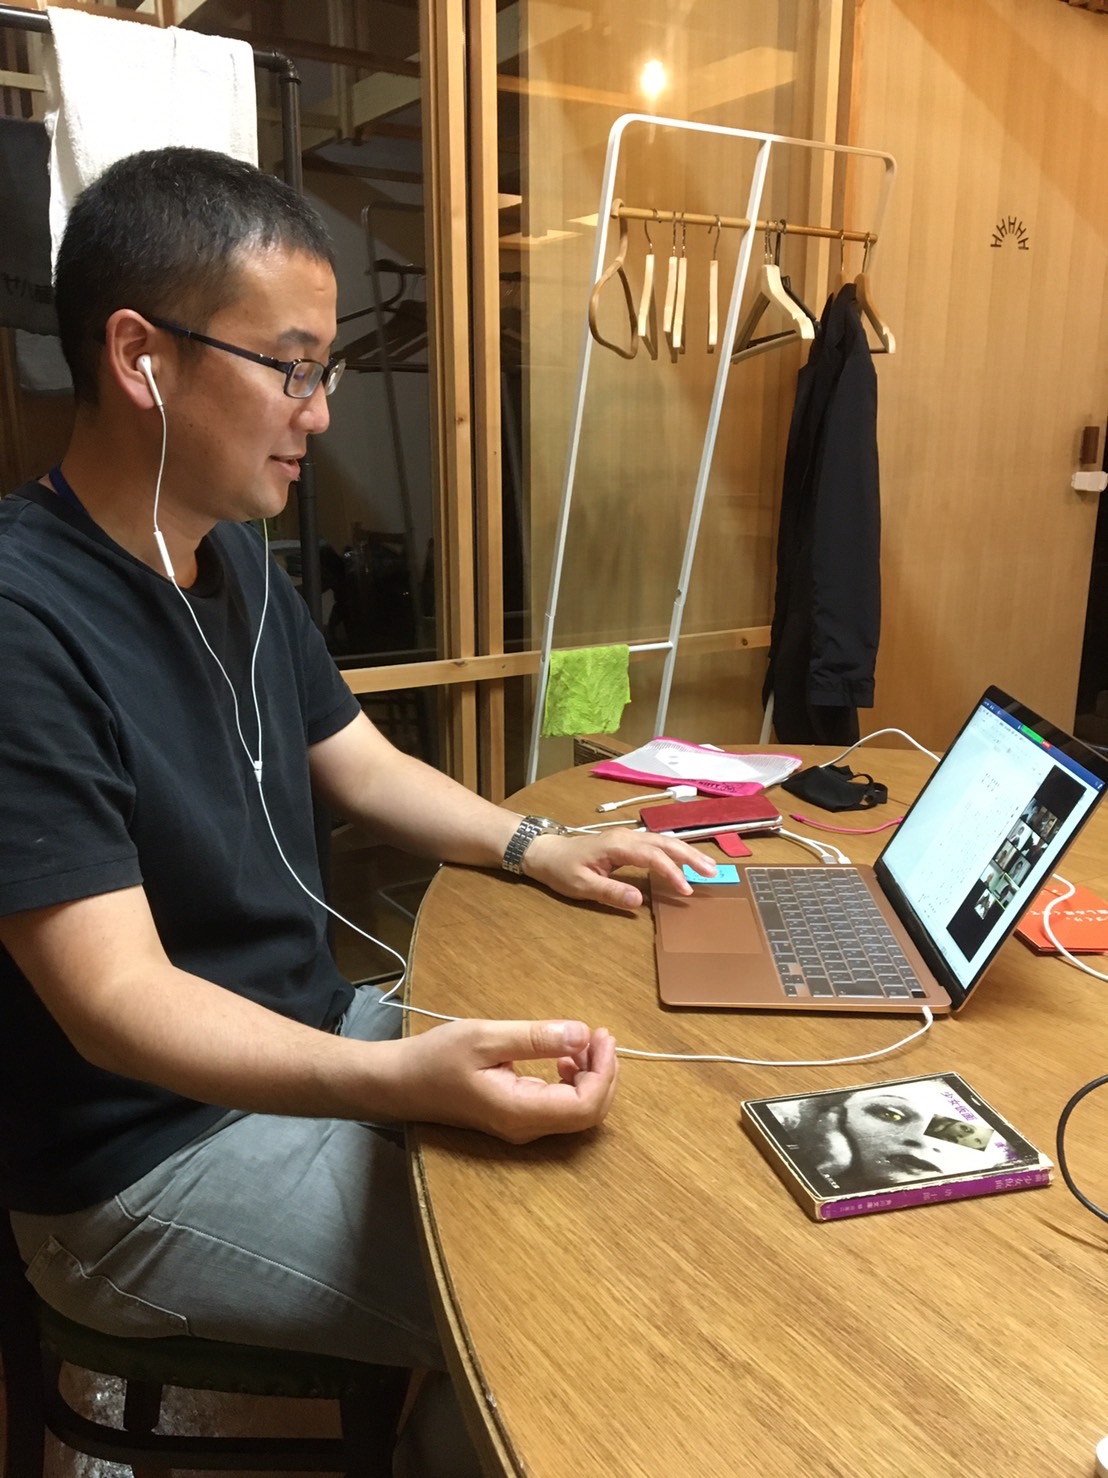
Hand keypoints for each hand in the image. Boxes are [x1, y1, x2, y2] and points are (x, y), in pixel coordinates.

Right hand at [391, 1018, 618, 1143]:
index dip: (604, 1072)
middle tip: (599, 1035)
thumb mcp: (485, 1037)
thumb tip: (583, 1034)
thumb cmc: (435, 1058)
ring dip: (591, 1076)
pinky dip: (573, 1081)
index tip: (601, 1035)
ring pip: (577, 1112)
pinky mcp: (516, 1118)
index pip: (586, 1106)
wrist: (398, 1083)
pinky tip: (562, 1059)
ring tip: (582, 1042)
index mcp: (520, 1111)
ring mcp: (521, 1127)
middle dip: (604, 1073)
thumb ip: (535, 1038)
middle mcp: (526, 1127)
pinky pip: (559, 1106)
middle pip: (589, 1114)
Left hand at [521, 829, 716, 909]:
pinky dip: (675, 852)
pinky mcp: (628, 842)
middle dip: (691, 856)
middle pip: (666, 843)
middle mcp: (627, 837)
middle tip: (713, 873)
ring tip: (708, 867)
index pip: (653, 857)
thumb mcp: (581, 885)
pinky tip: (686, 861)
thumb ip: (611, 892)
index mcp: (618, 845)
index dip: (672, 872)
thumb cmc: (562, 869)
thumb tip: (639, 900)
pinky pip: (657, 844)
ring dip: (687, 853)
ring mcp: (628, 837)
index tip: (686, 890)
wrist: (546, 852)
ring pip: (664, 841)